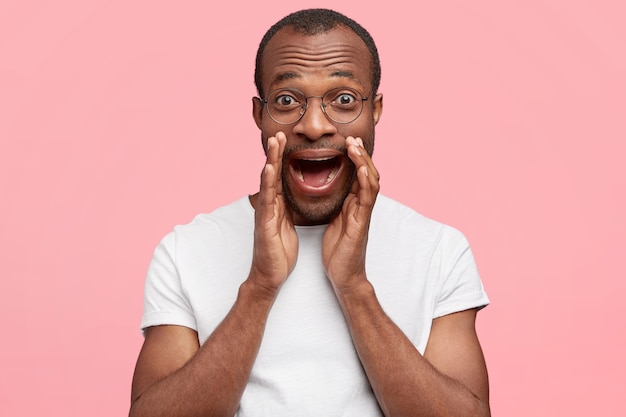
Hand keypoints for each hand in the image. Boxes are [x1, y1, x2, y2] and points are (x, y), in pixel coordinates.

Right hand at [249, 132, 298, 292]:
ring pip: (268, 182)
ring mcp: (265, 212)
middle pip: (272, 174)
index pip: (280, 177)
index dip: (282, 158)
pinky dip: (268, 182)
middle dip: (275, 153)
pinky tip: (269, 168)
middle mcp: (269, 205)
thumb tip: (292, 196)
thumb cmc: (279, 251)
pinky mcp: (264, 222)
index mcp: (277, 205)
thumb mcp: (287, 225)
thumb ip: (287, 208)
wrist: (270, 275)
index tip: (285, 140)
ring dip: (270, 160)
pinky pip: (267, 199)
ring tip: (274, 143)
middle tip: (278, 133)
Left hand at [322, 136, 379, 292]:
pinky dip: (365, 180)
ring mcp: (363, 214)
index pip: (357, 175)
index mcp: (353, 205)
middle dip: (361, 154)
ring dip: (363, 162)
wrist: (344, 276)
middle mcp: (361, 206)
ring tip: (355, 145)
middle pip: (367, 173)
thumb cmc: (338, 251)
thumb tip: (329, 192)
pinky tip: (361, 168)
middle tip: (353, 137)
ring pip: (370, 181)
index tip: (347, 142)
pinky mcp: (361, 223)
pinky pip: (367, 198)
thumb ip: (336, 206)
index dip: (355, 158)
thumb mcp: (335, 222)